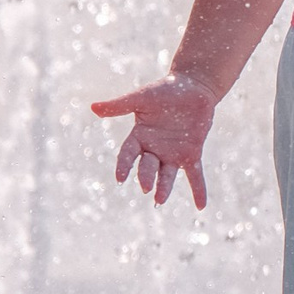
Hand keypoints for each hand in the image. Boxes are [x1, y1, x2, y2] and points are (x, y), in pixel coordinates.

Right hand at [90, 74, 217, 207]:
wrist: (193, 87)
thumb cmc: (165, 90)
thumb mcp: (141, 98)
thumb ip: (119, 106)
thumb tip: (93, 108)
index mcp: (140, 136)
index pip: (128, 154)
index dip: (124, 165)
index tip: (120, 178)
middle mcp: (154, 149)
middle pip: (148, 166)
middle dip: (146, 176)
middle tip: (145, 187)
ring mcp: (173, 153)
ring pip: (167, 175)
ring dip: (164, 188)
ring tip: (159, 201)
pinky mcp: (192, 154)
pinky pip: (195, 175)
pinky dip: (198, 191)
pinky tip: (201, 207)